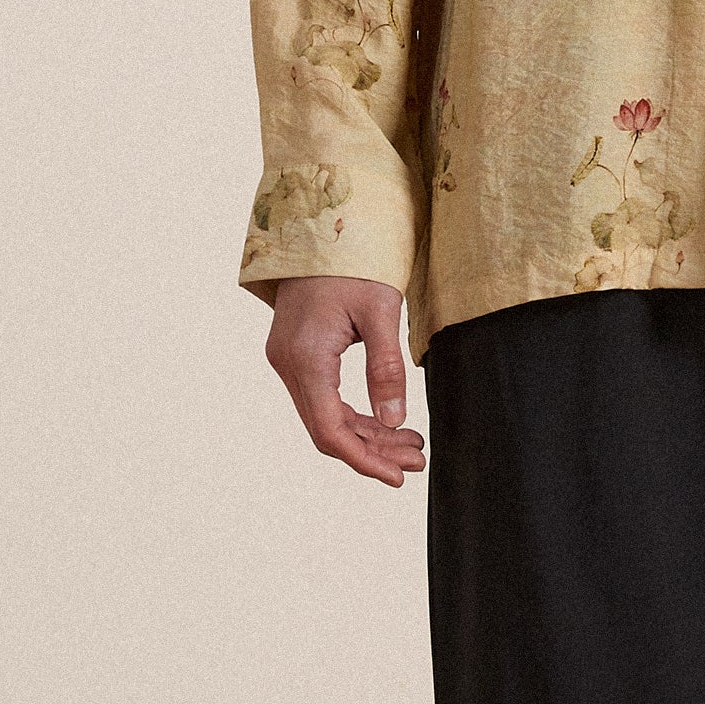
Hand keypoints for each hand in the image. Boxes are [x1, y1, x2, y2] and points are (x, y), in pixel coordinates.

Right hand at [263, 275, 425, 484]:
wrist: (320, 226)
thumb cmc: (353, 261)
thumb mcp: (381, 311)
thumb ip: (387, 369)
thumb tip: (395, 421)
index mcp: (307, 356)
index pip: (330, 430)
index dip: (364, 460)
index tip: (397, 477)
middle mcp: (288, 363)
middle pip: (327, 429)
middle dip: (373, 451)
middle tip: (417, 460)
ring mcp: (287, 360)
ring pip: (325, 417)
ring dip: (366, 436)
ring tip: (410, 445)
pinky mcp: (295, 355)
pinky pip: (322, 398)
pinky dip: (354, 415)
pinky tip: (387, 422)